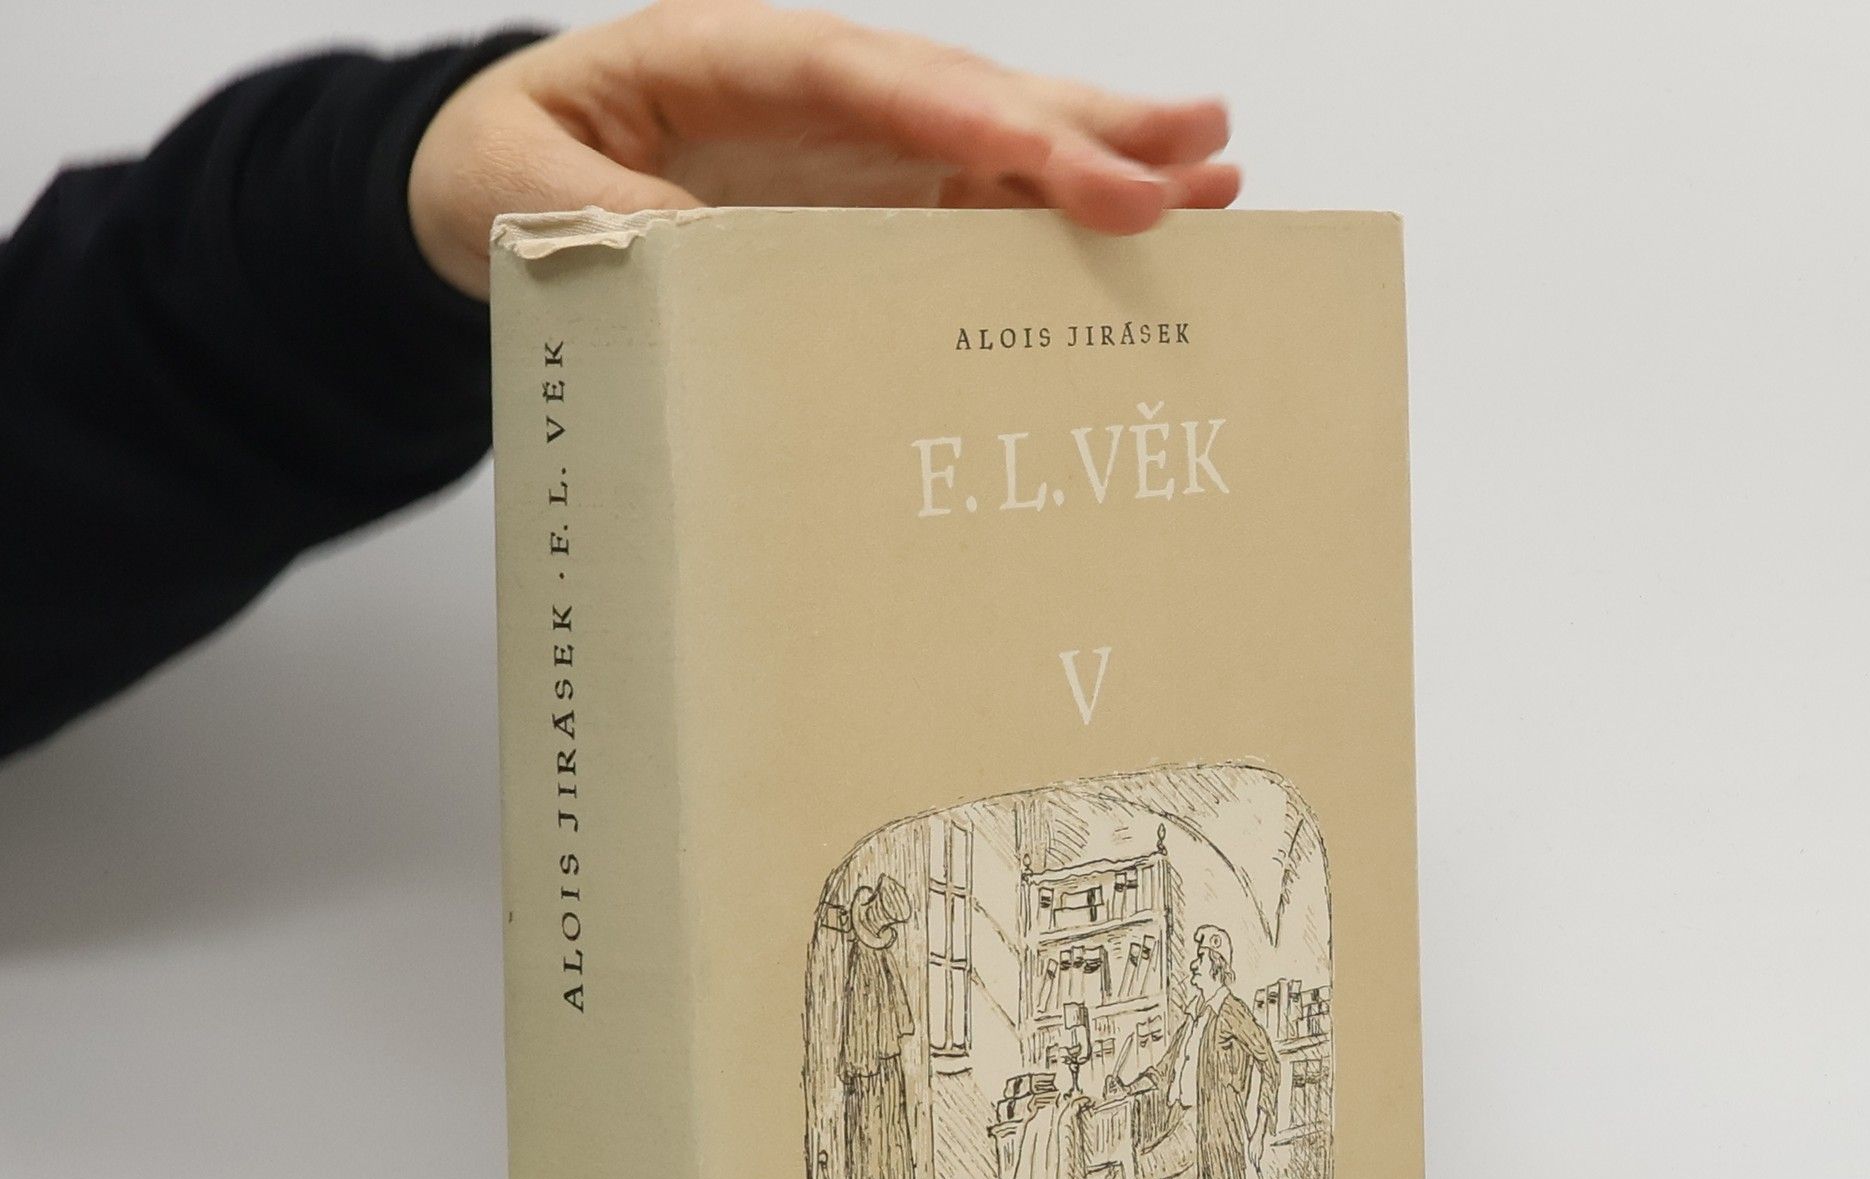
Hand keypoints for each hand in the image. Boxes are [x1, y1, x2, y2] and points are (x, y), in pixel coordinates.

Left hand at [410, 0, 1239, 297]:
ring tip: (1212, 175)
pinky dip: (1047, 228)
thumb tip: (711, 263)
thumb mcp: (523, 190)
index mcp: (727, 60)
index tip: (1059, 159)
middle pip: (962, 98)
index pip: (867, 81)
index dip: (968, 118)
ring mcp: (848, 151)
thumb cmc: (503, 168)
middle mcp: (814, 97)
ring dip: (1099, 163)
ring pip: (990, 151)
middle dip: (1081, 124)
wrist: (493, 187)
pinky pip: (969, 216)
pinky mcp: (863, 206)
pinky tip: (1127, 233)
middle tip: (1199, 149)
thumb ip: (616, 221)